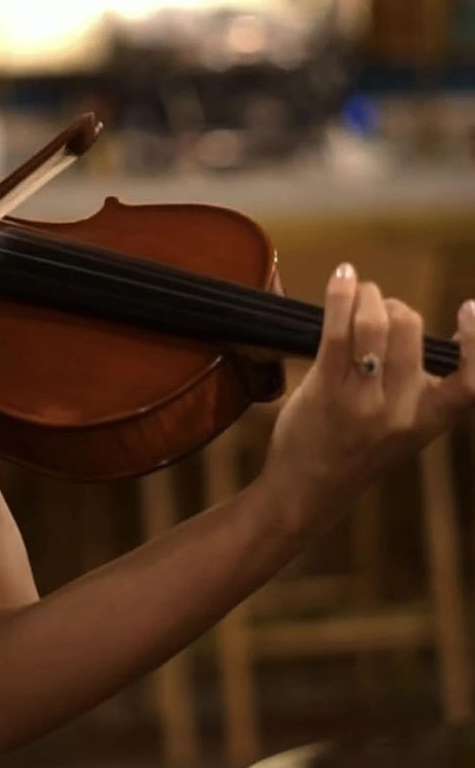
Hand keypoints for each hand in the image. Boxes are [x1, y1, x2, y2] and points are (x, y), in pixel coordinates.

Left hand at [255, 264, 474, 539]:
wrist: (308, 491)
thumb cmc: (356, 450)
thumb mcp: (404, 426)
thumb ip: (419, 387)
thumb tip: (424, 328)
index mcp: (429, 420)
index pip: (469, 383)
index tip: (469, 308)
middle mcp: (400, 412)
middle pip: (410, 329)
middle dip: (393, 306)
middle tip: (377, 309)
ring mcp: (361, 401)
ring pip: (374, 324)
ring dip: (366, 296)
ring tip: (357, 294)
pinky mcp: (324, 390)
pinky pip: (337, 330)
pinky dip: (341, 295)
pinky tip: (343, 276)